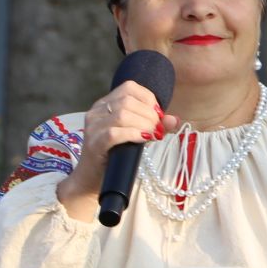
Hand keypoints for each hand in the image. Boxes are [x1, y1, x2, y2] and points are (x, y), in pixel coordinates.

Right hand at [55, 84, 178, 220]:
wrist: (92, 180)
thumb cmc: (116, 155)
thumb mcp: (138, 136)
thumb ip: (155, 126)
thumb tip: (174, 120)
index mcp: (105, 104)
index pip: (129, 87)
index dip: (149, 99)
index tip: (158, 116)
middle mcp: (96, 111)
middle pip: (128, 101)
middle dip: (150, 115)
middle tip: (157, 130)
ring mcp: (93, 127)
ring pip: (122, 115)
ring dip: (144, 124)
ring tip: (152, 136)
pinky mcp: (94, 144)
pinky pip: (114, 133)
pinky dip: (133, 134)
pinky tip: (144, 139)